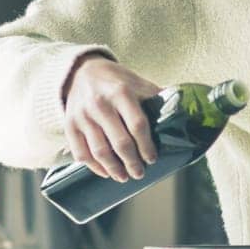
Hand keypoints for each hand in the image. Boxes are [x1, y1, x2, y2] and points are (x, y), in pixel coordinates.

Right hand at [61, 54, 162, 181]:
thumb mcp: (137, 82)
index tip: (152, 158)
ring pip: (100, 151)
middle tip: (139, 173)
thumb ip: (155, 97)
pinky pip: (80, 152)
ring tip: (123, 177)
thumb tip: (179, 114)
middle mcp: (101, 104)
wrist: (81, 71)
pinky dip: (93, 166)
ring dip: (113, 169)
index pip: (138, 125)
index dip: (147, 145)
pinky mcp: (69, 125)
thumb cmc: (115, 81)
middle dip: (132, 162)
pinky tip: (104, 172)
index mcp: (122, 93)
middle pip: (120, 142)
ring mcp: (83, 116)